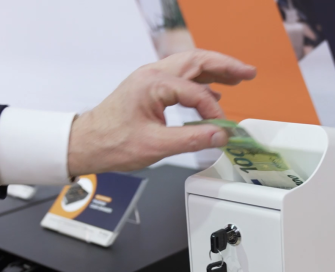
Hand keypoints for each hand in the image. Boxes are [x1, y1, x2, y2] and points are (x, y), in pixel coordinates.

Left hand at [67, 50, 256, 175]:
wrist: (85, 143)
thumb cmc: (111, 142)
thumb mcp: (155, 146)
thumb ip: (191, 140)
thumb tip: (220, 136)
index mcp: (153, 84)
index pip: (196, 92)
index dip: (214, 111)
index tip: (223, 128)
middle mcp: (152, 75)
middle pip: (197, 61)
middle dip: (225, 66)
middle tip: (248, 72)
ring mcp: (150, 80)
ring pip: (189, 67)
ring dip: (215, 71)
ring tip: (238, 77)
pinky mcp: (149, 90)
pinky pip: (181, 79)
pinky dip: (201, 83)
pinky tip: (213, 93)